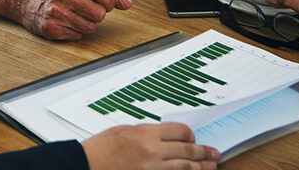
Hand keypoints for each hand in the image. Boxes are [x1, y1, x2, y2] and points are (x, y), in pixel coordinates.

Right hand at [17, 0, 131, 39]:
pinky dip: (74, 31)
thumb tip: (127, 3)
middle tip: (86, 8)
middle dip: (97, 14)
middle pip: (100, 14)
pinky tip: (65, 21)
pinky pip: (77, 36)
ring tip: (74, 14)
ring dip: (86, 23)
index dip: (109, 2)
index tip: (103, 2)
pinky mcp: (50, 29)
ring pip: (90, 27)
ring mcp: (56, 13)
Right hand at [81, 123, 219, 169]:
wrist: (84, 166)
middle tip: (214, 154)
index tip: (193, 138)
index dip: (190, 135)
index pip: (180, 131)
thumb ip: (145, 134)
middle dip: (203, 152)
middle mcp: (152, 152)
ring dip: (200, 167)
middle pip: (187, 150)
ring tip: (210, 167)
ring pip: (185, 168)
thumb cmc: (99, 150)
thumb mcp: (124, 132)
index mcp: (146, 134)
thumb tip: (162, 137)